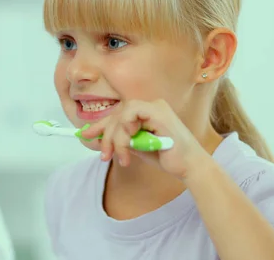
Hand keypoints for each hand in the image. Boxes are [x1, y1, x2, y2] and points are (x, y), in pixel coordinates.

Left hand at [79, 99, 209, 178]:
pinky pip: (130, 114)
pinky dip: (125, 129)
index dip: (99, 125)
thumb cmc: (166, 157)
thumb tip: (97, 137)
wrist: (189, 167)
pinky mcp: (158, 111)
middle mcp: (150, 105)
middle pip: (116, 115)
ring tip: (123, 156)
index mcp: (146, 112)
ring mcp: (155, 106)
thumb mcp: (136, 146)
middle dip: (105, 135)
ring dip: (116, 138)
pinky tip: (131, 143)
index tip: (84, 135)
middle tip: (104, 155)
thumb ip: (121, 139)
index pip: (117, 115)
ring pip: (120, 115)